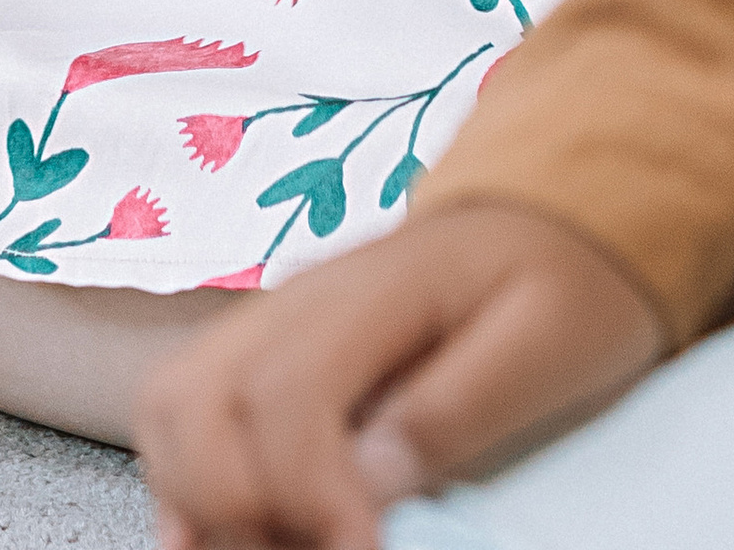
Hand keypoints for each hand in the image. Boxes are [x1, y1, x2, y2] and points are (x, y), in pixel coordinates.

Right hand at [133, 203, 666, 548]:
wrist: (548, 216)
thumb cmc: (564, 282)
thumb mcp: (550, 342)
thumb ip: (459, 406)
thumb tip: (372, 478)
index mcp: (372, 290)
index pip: (284, 391)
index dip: (304, 491)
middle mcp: (297, 297)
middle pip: (196, 398)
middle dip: (233, 504)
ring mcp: (271, 316)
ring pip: (169, 401)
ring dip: (195, 493)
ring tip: (272, 543)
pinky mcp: (266, 343)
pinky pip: (181, 404)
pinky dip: (186, 475)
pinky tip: (237, 527)